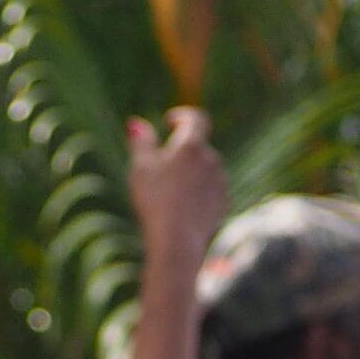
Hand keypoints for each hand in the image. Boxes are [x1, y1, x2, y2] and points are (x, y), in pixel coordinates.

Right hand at [126, 107, 228, 272]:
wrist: (177, 242)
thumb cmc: (155, 200)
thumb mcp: (140, 167)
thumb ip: (140, 142)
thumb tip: (136, 124)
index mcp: (192, 146)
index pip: (196, 119)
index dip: (183, 116)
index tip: (170, 122)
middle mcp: (212, 160)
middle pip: (198, 147)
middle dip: (181, 152)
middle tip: (160, 167)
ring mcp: (220, 183)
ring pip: (204, 170)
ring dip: (190, 173)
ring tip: (169, 192)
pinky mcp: (223, 204)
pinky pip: (210, 190)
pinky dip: (198, 192)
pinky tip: (181, 207)